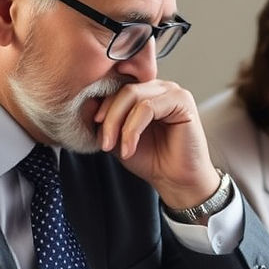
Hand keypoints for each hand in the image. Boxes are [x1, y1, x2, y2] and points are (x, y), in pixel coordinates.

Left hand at [93, 81, 219, 208]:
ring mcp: (172, 91)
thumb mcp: (118, 138)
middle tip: (104, 142)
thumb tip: (87, 105)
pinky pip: (147, 107)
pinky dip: (133, 129)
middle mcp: (159, 88)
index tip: (92, 127)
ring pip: (132, 95)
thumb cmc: (152, 160)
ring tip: (115, 147)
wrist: (176, 180)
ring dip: (118, 123)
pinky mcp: (181, 101)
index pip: (116, 87)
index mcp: (145, 92)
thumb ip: (105, 121)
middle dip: (108, 117)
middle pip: (123, 90)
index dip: (102, 106)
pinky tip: (130, 148)